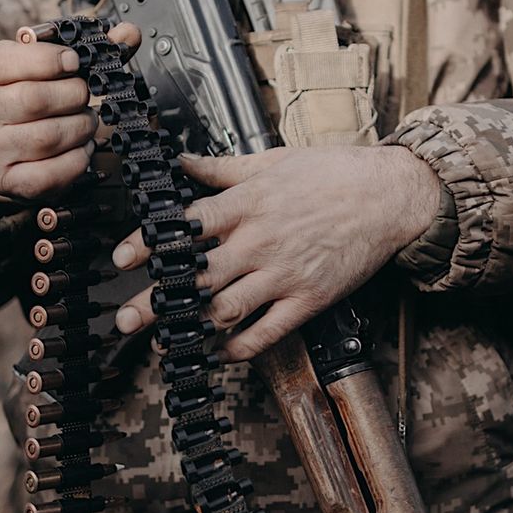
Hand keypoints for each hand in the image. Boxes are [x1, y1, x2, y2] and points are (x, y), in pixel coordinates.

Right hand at [0, 23, 140, 203]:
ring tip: (84, 124)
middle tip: (85, 99)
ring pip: (47, 137)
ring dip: (80, 129)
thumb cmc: (34, 101)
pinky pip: (50, 172)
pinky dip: (77, 160)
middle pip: (34, 99)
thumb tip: (128, 33)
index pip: (8, 59)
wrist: (8, 152)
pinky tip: (80, 149)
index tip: (75, 62)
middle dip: (75, 97)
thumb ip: (90, 51)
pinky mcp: (6, 179)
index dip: (49, 59)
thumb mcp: (52, 69)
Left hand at [109, 145, 442, 360]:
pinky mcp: (309, 298)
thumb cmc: (335, 172)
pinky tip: (223, 352)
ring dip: (191, 327)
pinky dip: (241, 347)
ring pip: (225, 308)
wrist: (391, 194)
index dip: (149, 244)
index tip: (121, 260)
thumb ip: (223, 168)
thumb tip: (182, 159)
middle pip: (195, 275)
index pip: (185, 226)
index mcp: (248, 204)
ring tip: (167, 340)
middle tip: (126, 319)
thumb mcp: (273, 160)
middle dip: (156, 301)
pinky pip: (267, 332)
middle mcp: (259, 241)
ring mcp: (284, 273)